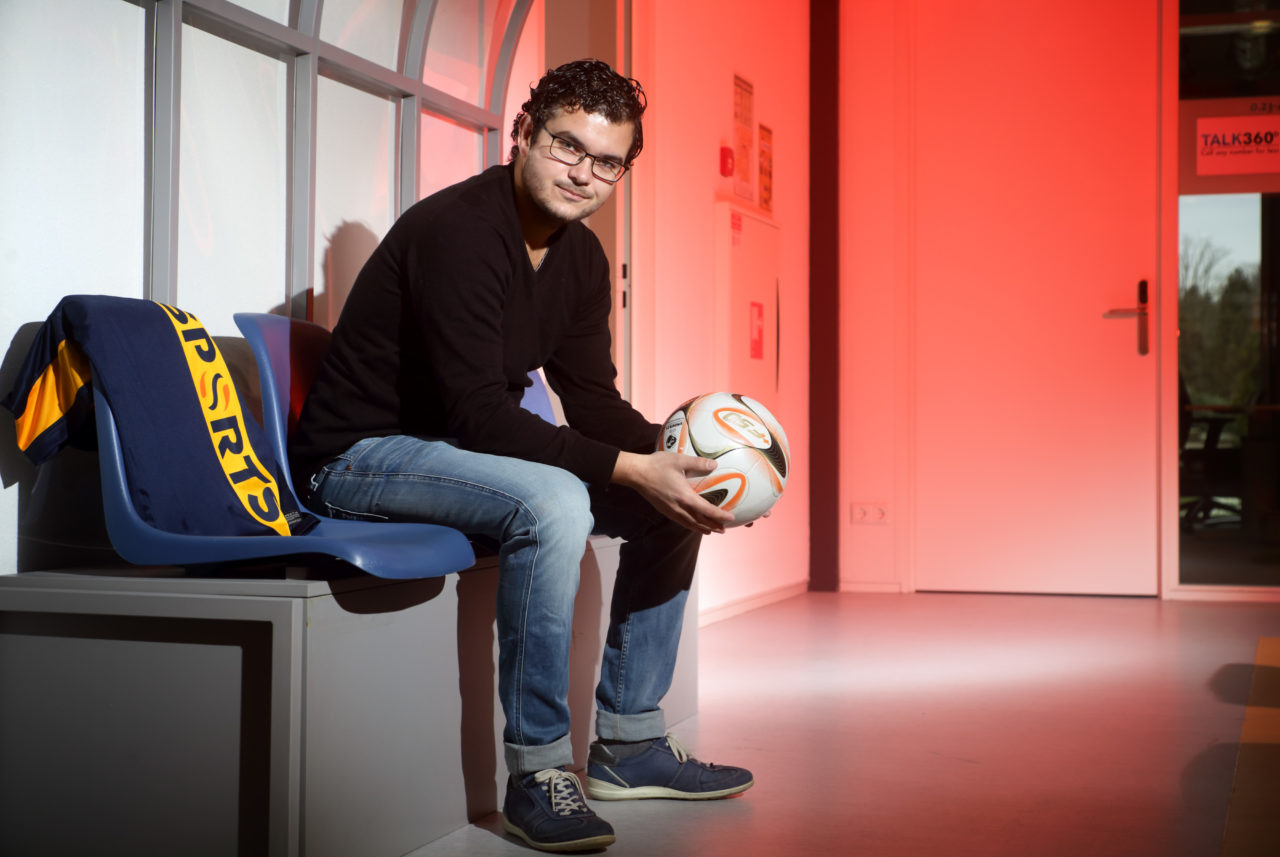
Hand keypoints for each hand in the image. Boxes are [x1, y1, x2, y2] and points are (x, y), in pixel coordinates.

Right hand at [611, 451, 734, 534]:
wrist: (636, 473)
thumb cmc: (657, 465)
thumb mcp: (679, 460)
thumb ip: (698, 463)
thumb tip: (714, 464)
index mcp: (685, 496)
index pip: (707, 510)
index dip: (720, 515)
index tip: (731, 519)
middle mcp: (679, 507)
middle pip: (699, 521)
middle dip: (713, 526)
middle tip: (723, 530)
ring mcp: (670, 510)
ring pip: (689, 524)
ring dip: (702, 528)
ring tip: (711, 531)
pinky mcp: (664, 510)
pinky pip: (680, 521)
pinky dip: (690, 525)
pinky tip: (692, 524)